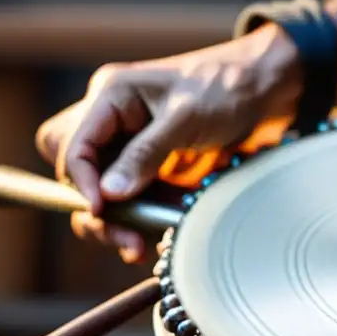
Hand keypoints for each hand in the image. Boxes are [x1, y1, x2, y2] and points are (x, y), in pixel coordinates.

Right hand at [36, 24, 301, 262]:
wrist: (265, 91)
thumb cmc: (226, 88)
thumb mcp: (186, 118)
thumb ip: (145, 154)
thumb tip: (108, 194)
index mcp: (111, 95)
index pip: (71, 144)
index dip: (80, 181)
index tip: (101, 210)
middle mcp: (111, 119)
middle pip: (72, 169)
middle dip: (89, 206)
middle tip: (121, 234)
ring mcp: (127, 144)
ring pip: (96, 189)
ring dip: (110, 222)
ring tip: (136, 246)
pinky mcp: (147, 165)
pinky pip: (126, 198)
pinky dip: (133, 220)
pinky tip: (149, 239)